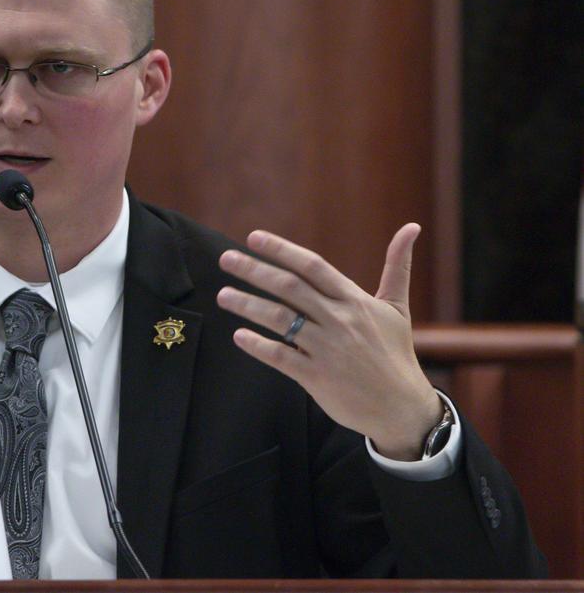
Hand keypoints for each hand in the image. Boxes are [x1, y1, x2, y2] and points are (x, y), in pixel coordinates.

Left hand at [216, 224, 442, 460]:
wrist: (402, 407)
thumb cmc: (395, 353)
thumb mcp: (397, 307)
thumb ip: (397, 266)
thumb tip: (411, 226)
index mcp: (355, 301)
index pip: (312, 267)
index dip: (282, 250)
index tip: (253, 238)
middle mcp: (340, 320)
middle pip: (290, 288)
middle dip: (254, 270)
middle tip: (225, 258)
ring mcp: (327, 349)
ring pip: (280, 320)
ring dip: (247, 305)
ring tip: (223, 295)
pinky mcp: (317, 377)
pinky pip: (281, 356)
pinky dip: (257, 345)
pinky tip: (239, 335)